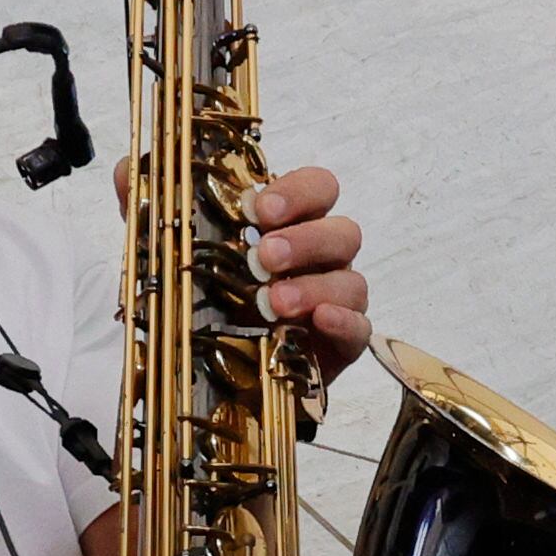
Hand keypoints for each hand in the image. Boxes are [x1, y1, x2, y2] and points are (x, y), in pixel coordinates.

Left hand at [240, 163, 371, 376]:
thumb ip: (219, 240)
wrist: (242, 366)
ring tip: (276, 302)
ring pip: (351, 281)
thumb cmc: (231, 305)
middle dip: (304, 242)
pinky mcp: (346, 340)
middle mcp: (326, 259)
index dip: (298, 192)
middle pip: (342, 234)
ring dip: (313, 287)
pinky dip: (342, 322)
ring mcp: (340, 299)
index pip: (320, 189)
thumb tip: (195, 220)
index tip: (261, 211)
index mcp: (299, 227)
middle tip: (265, 257)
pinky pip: (360, 328)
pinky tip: (319, 320)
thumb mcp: (219, 268)